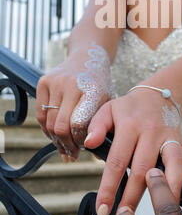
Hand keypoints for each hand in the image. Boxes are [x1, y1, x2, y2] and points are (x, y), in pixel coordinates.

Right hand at [36, 46, 110, 160]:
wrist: (88, 57)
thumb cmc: (99, 85)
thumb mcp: (108, 102)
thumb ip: (103, 126)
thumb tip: (98, 157)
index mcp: (93, 90)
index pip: (79, 124)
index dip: (79, 140)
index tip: (83, 147)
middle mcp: (73, 84)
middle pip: (61, 126)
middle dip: (67, 144)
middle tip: (72, 154)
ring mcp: (56, 81)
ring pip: (49, 123)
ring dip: (56, 139)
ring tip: (64, 147)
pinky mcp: (43, 81)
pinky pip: (40, 114)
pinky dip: (46, 128)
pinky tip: (55, 134)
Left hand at [84, 90, 181, 214]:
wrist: (157, 95)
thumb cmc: (129, 108)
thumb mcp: (108, 109)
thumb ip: (96, 125)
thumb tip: (89, 143)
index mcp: (130, 126)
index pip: (117, 160)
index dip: (110, 186)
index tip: (103, 209)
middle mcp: (152, 133)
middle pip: (145, 169)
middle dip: (135, 197)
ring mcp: (170, 139)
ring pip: (174, 166)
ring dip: (171, 190)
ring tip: (167, 212)